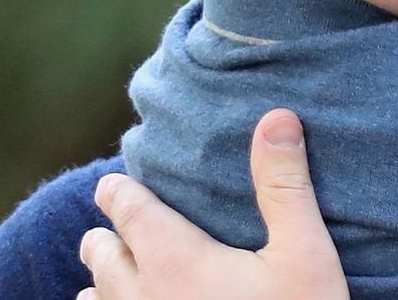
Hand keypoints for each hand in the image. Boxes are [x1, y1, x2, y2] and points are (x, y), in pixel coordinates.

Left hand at [77, 109, 348, 299]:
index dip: (117, 191)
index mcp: (173, 258)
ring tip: (128, 277)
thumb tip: (276, 116)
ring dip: (105, 282)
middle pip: (97, 251)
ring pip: (92, 298)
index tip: (117, 184)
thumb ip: (284, 184)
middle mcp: (139, 297)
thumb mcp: (305, 254)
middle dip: (108, 234)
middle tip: (126, 227)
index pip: (124, 207)